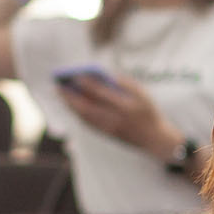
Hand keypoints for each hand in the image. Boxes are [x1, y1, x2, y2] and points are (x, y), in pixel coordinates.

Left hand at [59, 72, 180, 155]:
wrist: (155, 139)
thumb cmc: (148, 111)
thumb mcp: (143, 93)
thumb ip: (124, 83)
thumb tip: (101, 75)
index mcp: (128, 107)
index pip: (103, 94)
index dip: (88, 85)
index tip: (76, 76)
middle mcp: (117, 119)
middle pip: (88, 107)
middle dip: (71, 96)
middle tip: (58, 86)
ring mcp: (110, 129)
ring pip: (84, 117)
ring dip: (70, 105)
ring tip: (61, 93)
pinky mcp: (106, 135)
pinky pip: (87, 123)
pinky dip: (77, 113)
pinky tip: (71, 105)